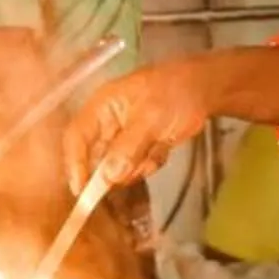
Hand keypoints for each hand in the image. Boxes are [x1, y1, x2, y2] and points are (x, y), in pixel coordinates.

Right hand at [65, 67, 209, 188]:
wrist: (205, 89)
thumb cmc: (175, 92)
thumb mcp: (151, 117)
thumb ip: (129, 146)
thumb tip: (109, 176)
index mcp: (101, 107)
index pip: (76, 137)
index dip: (74, 163)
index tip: (80, 190)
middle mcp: (107, 124)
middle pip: (95, 157)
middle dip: (113, 169)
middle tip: (136, 165)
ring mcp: (124, 137)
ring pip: (117, 167)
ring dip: (136, 166)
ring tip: (156, 147)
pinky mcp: (139, 148)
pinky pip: (136, 167)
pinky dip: (150, 163)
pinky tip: (164, 147)